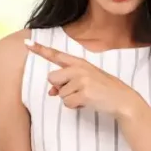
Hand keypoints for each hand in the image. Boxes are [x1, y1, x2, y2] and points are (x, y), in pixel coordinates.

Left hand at [24, 39, 145, 117]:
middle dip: (61, 88)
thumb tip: (51, 92)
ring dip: (71, 99)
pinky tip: (88, 102)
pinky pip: (67, 103)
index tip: (26, 43)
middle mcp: (79, 68)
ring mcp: (82, 80)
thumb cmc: (102, 90)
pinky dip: (75, 106)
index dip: (40, 49)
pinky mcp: (84, 93)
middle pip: (52, 79)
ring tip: (87, 96)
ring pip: (59, 93)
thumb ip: (66, 82)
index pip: (56, 54)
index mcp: (79, 62)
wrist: (123, 100)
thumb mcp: (85, 81)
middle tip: (79, 90)